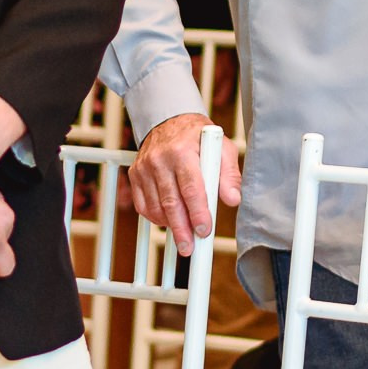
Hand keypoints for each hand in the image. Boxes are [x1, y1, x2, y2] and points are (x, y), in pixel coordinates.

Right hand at [128, 115, 240, 253]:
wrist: (170, 121)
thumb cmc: (199, 137)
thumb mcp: (222, 148)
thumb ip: (229, 174)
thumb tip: (232, 199)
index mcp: (183, 151)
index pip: (191, 188)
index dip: (198, 212)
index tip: (205, 230)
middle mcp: (160, 159)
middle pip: (171, 202)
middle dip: (181, 229)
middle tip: (190, 247)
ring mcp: (144, 167)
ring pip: (155, 206)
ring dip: (169, 225)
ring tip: (183, 236)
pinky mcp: (135, 174)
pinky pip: (142, 204)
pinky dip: (155, 217)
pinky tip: (168, 221)